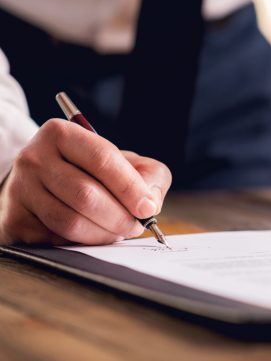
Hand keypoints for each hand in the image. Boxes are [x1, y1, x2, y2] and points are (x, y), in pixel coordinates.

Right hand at [0, 119, 171, 244]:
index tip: (147, 208)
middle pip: (86, 194)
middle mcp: (34, 158)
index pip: (102, 159)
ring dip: (103, 233)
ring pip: (70, 221)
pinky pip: (55, 239)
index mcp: (61, 134)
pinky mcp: (13, 219)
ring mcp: (20, 189)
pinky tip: (92, 234)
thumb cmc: (92, 171)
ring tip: (118, 231)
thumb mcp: (125, 161)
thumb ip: (149, 174)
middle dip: (119, 216)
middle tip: (136, 226)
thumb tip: (150, 203)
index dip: (129, 187)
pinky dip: (82, 243)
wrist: (44, 182)